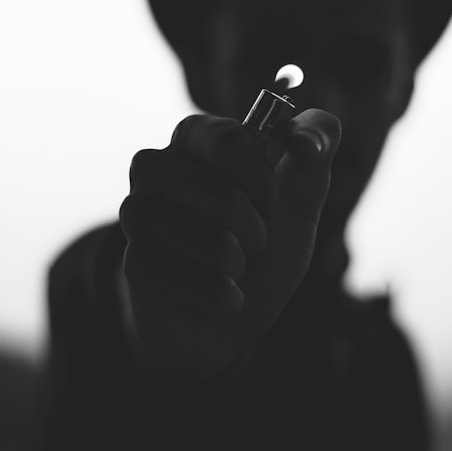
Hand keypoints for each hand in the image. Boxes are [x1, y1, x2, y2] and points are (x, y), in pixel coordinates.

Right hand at [118, 108, 340, 377]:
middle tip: (251, 242)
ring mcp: (137, 214)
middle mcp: (155, 166)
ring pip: (213, 246)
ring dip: (239, 268)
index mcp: (194, 136)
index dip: (263, 180)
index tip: (271, 199)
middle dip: (257, 233)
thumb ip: (318, 147)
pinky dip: (222, 298)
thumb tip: (308, 141)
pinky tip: (212, 294)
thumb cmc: (264, 246)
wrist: (232, 314)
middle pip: (225, 198)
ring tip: (229, 268)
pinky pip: (196, 285)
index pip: (230, 141)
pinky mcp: (133, 262)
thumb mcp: (302, 195)